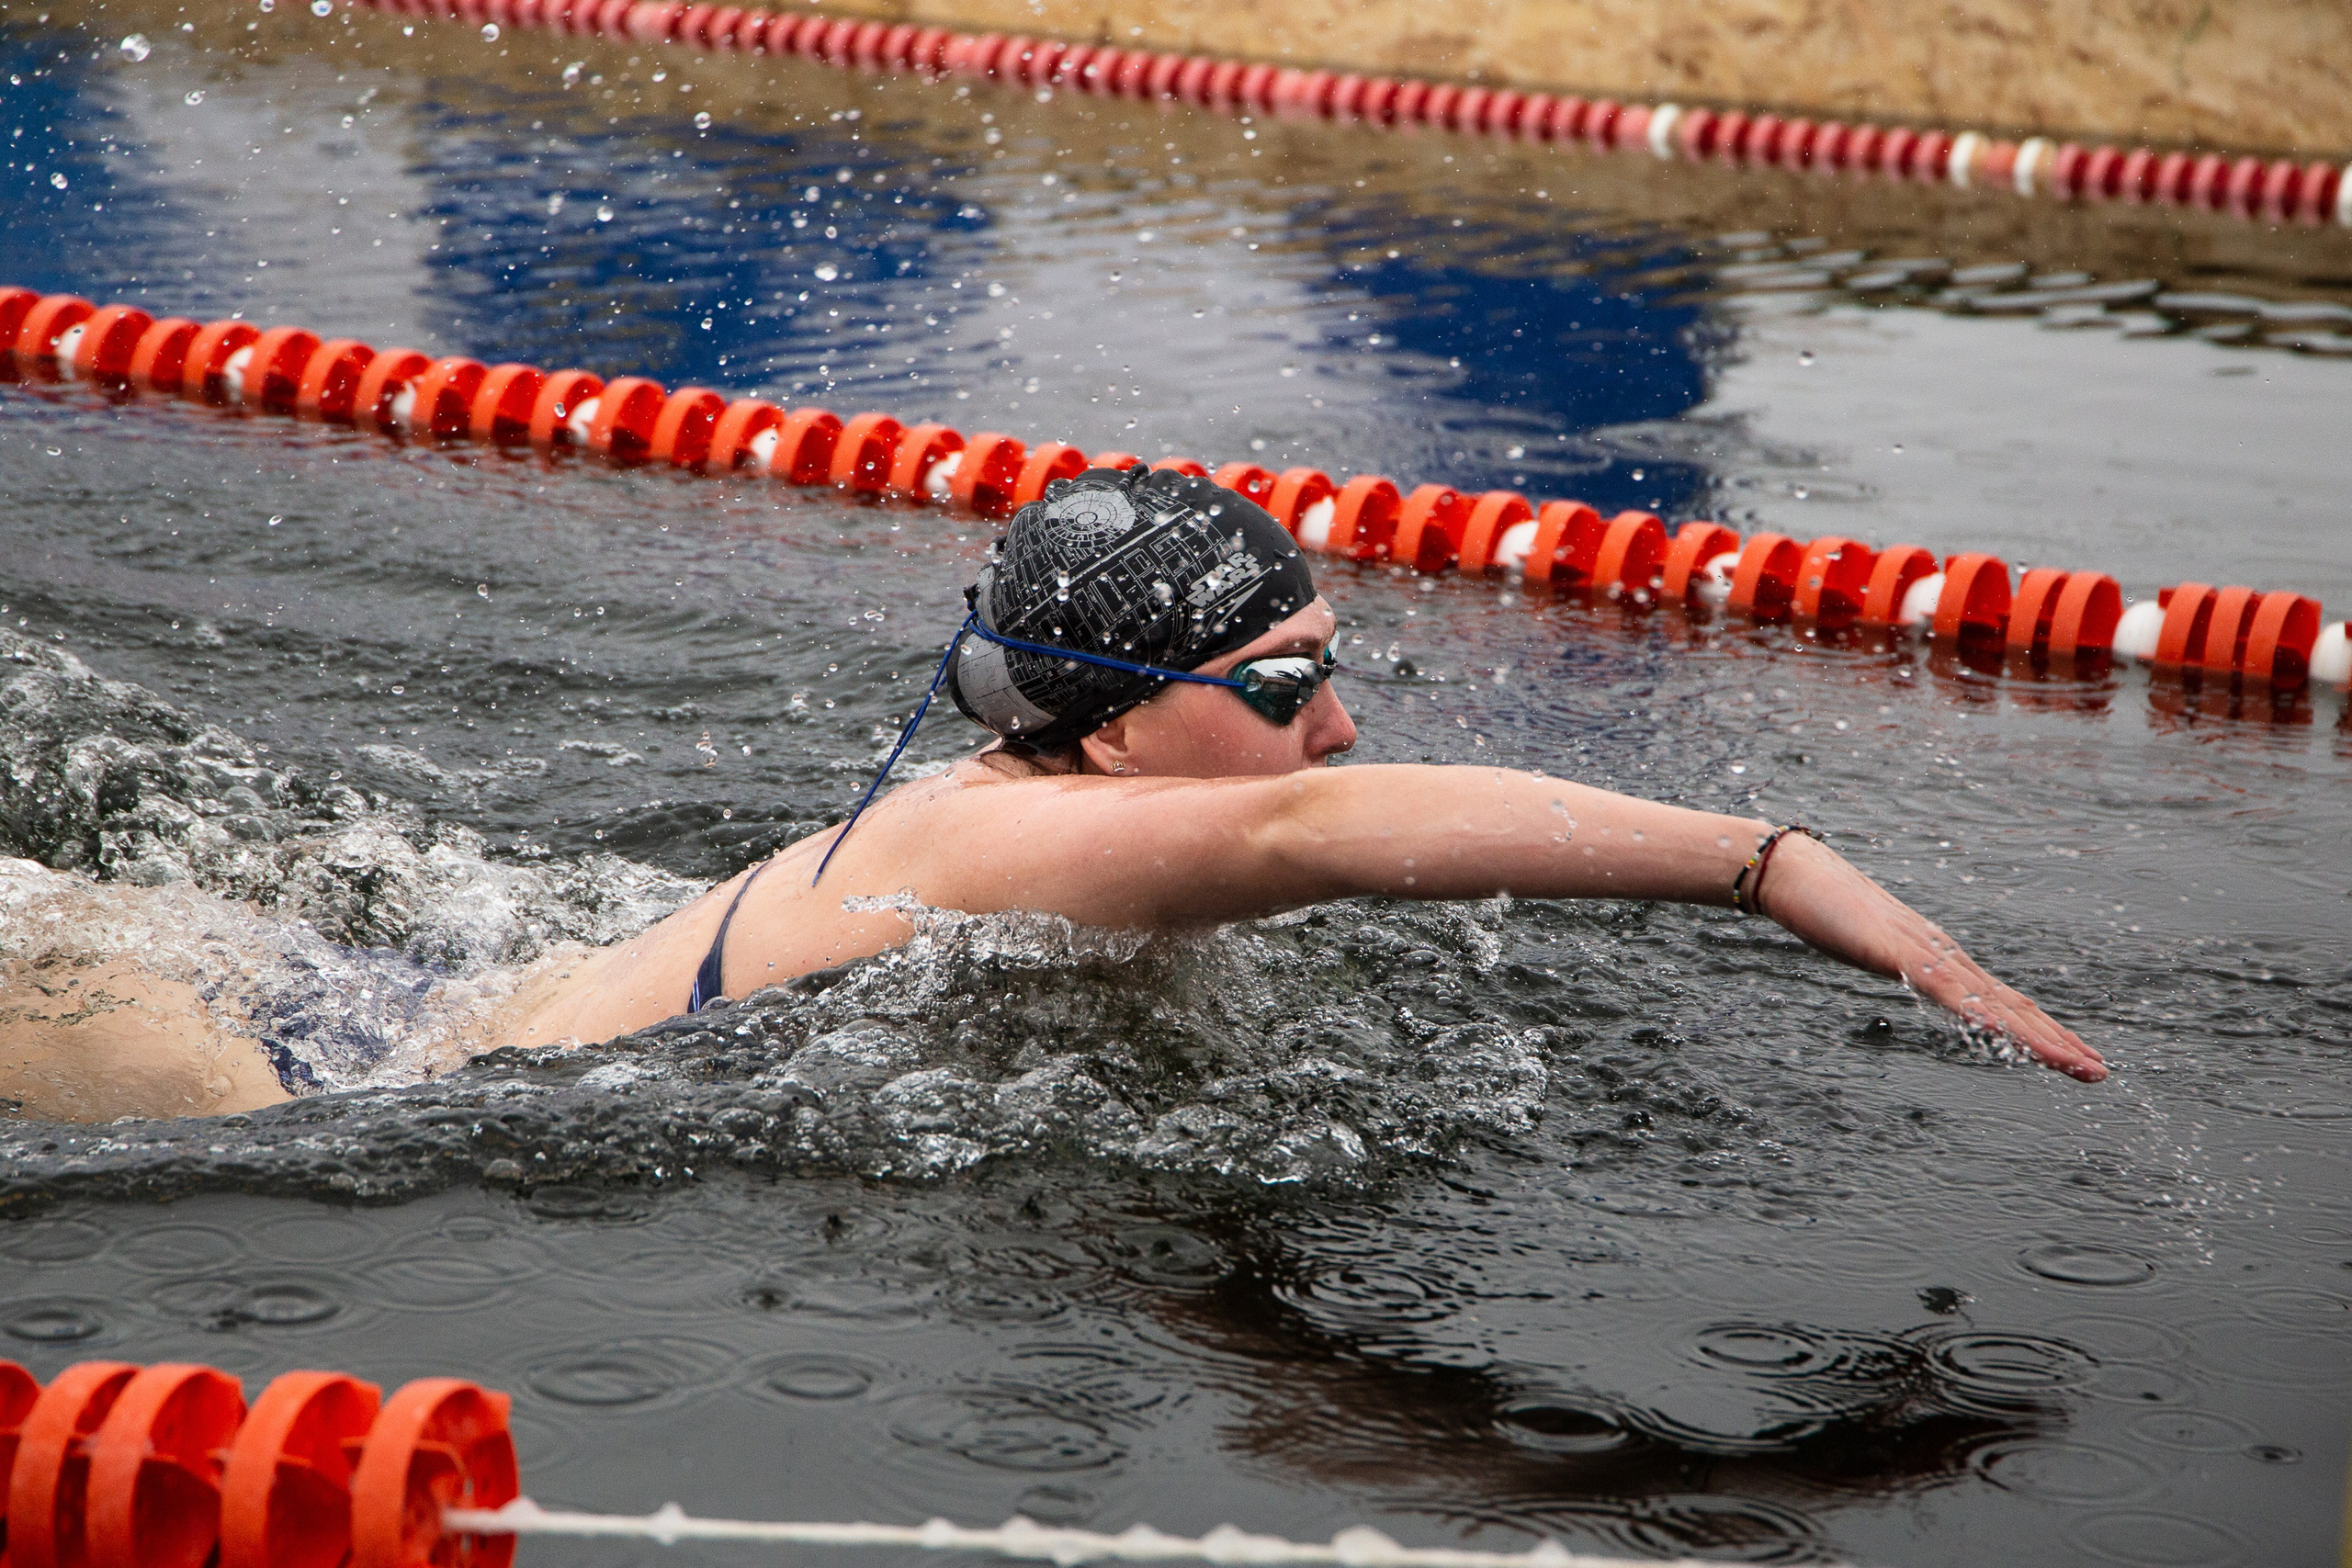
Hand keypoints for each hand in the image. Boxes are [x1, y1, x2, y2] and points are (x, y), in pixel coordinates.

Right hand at [1758, 834, 2106, 1081]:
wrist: (1792, 870)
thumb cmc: (1824, 907)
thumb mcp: (1868, 946)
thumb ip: (1894, 960)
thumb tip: (1908, 972)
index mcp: (1938, 958)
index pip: (2002, 1000)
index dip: (2043, 1029)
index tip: (2077, 1055)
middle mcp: (1943, 954)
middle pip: (2011, 1004)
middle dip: (2058, 1039)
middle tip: (2099, 1071)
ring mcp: (1922, 952)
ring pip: (1991, 1002)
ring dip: (2037, 1035)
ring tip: (2075, 1064)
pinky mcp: (1895, 951)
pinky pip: (1943, 987)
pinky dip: (1978, 1010)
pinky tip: (2001, 1031)